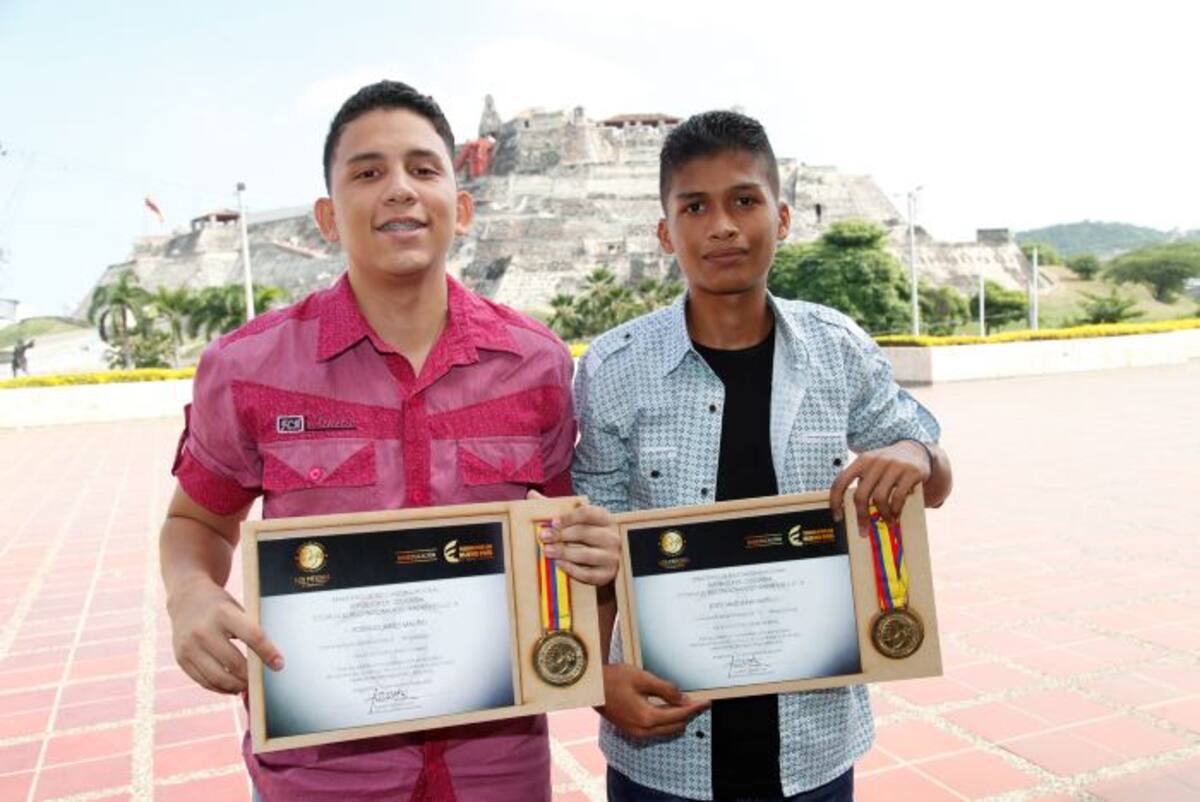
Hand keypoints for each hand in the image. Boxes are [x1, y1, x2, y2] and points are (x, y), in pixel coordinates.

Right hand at [166, 577, 283, 693]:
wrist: (186, 599)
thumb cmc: (220, 606)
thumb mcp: (237, 608)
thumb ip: (251, 630)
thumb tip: (271, 661)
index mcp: (223, 613)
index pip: (252, 636)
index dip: (268, 652)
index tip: (279, 665)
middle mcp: (203, 630)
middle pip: (234, 663)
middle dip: (251, 677)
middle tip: (261, 682)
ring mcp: (189, 646)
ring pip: (218, 678)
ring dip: (236, 686)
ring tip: (247, 686)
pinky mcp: (181, 658)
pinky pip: (203, 681)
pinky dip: (220, 688)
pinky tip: (231, 686)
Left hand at [528, 490, 620, 585]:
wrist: (603, 563)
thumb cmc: (585, 537)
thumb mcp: (574, 521)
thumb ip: (555, 508)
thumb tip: (532, 494)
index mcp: (605, 519)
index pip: (588, 513)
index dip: (569, 517)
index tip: (553, 521)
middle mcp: (612, 537)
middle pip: (585, 533)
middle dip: (561, 535)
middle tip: (543, 537)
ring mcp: (611, 557)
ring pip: (586, 554)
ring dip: (564, 552)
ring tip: (548, 551)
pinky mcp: (607, 575)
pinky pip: (587, 574)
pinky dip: (571, 569)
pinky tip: (559, 564)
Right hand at [598, 663, 709, 738]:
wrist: (591, 688)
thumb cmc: (614, 678)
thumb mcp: (642, 678)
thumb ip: (666, 690)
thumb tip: (684, 700)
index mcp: (647, 717)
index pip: (680, 715)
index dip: (695, 708)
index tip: (707, 702)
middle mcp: (643, 731)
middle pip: (676, 726)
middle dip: (689, 715)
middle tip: (699, 702)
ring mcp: (637, 733)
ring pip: (666, 731)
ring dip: (678, 719)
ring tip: (686, 704)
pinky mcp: (632, 731)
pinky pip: (656, 731)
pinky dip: (666, 722)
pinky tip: (668, 709)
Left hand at [830, 440, 930, 530]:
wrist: (916, 452)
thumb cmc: (888, 466)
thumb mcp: (872, 467)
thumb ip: (863, 483)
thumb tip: (853, 511)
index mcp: (862, 460)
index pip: (841, 481)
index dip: (836, 501)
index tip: (837, 517)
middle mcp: (876, 461)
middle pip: (861, 494)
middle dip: (861, 516)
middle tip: (863, 530)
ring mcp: (894, 466)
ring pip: (879, 498)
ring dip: (882, 515)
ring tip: (887, 522)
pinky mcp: (911, 472)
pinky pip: (898, 497)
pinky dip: (895, 510)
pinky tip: (896, 515)